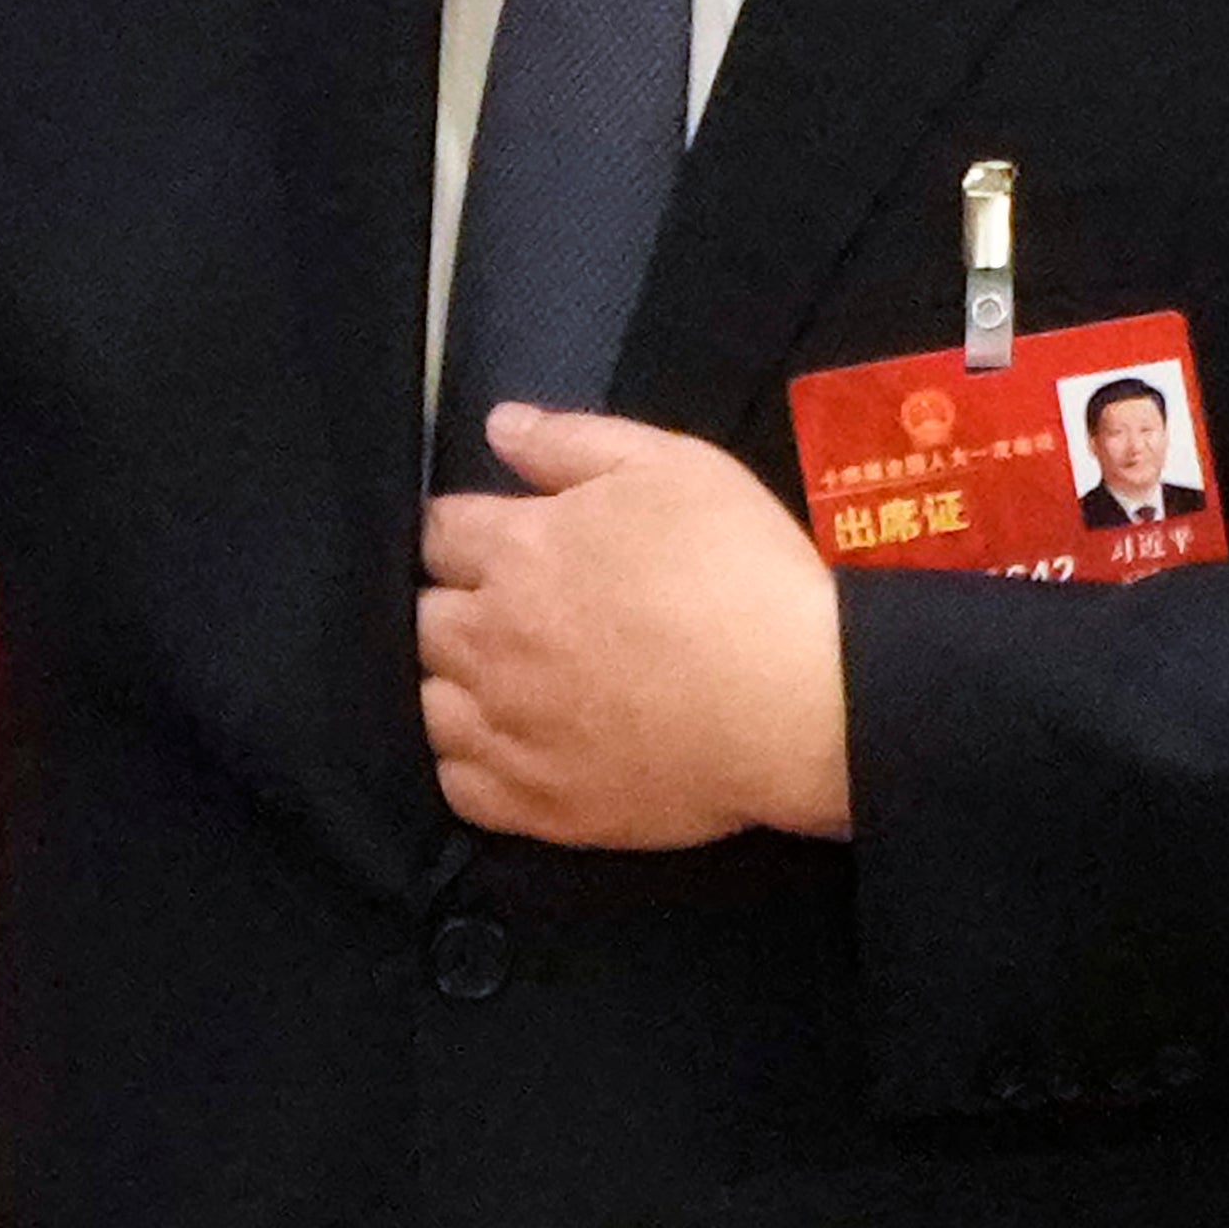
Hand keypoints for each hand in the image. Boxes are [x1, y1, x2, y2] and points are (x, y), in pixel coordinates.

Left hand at [419, 403, 849, 847]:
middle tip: (507, 613)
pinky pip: (460, 785)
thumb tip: (498, 426)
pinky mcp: (536, 802)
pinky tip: (504, 747)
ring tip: (500, 682)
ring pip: (429, 700)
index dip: (462, 533)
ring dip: (452, 683)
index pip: (438, 531)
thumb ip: (573, 442)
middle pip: (425, 617)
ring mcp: (509, 727)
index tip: (492, 543)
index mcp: (518, 549)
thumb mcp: (674, 467)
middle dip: (454, 605)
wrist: (803, 703)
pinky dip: (468, 763)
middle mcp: (493, 637)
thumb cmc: (744, 572)